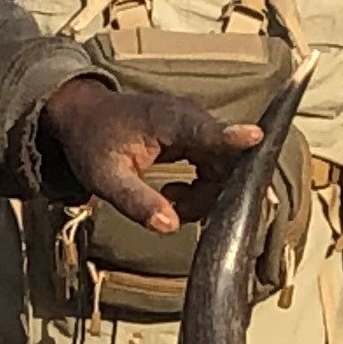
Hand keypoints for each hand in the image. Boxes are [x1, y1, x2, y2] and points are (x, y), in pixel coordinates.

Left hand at [41, 74, 266, 235]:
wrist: (84, 118)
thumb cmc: (93, 142)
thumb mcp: (105, 178)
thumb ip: (137, 202)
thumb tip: (169, 226)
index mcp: (167, 121)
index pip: (207, 131)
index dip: (233, 138)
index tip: (258, 139)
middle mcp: (189, 118)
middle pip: (225, 159)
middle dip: (212, 194)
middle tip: (179, 211)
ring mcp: (195, 126)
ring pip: (224, 167)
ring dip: (205, 194)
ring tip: (170, 203)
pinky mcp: (195, 135)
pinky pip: (214, 165)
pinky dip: (201, 186)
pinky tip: (174, 194)